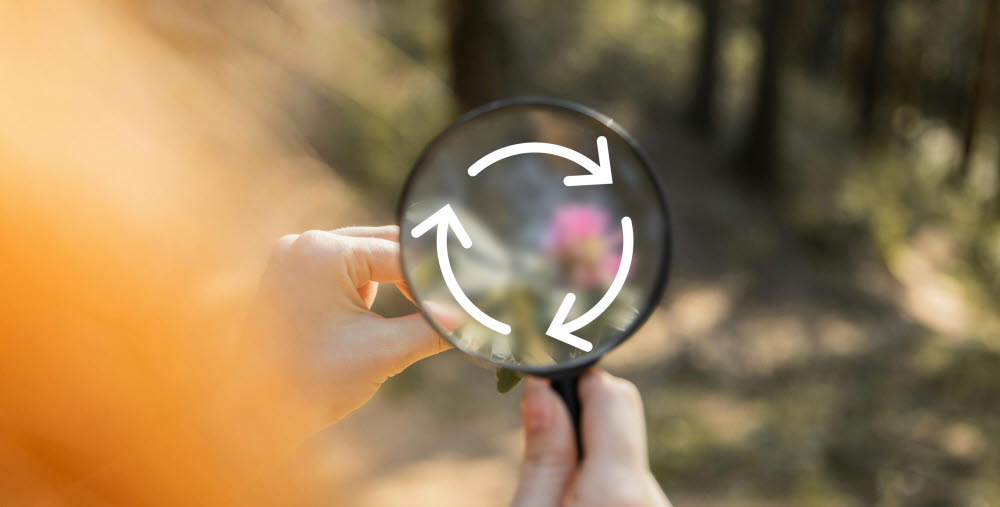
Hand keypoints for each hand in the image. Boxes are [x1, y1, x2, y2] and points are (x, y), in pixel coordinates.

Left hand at [241, 226, 454, 425]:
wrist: (250, 415)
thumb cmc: (311, 381)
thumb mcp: (383, 352)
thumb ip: (431, 330)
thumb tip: (468, 320)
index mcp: (324, 251)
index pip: (400, 255)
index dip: (435, 280)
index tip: (466, 300)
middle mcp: (303, 244)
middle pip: (381, 246)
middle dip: (415, 275)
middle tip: (453, 298)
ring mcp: (290, 259)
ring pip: (361, 258)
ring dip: (391, 280)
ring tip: (421, 308)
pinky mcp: (285, 277)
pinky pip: (339, 271)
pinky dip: (364, 288)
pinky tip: (380, 312)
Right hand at [511, 370, 671, 506]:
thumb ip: (543, 459)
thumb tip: (542, 389)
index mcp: (620, 490)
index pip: (612, 394)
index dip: (574, 383)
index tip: (542, 391)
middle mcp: (654, 498)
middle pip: (621, 422)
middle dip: (579, 425)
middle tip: (539, 450)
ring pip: (624, 456)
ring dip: (590, 462)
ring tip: (555, 492)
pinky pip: (633, 486)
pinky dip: (605, 486)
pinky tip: (579, 505)